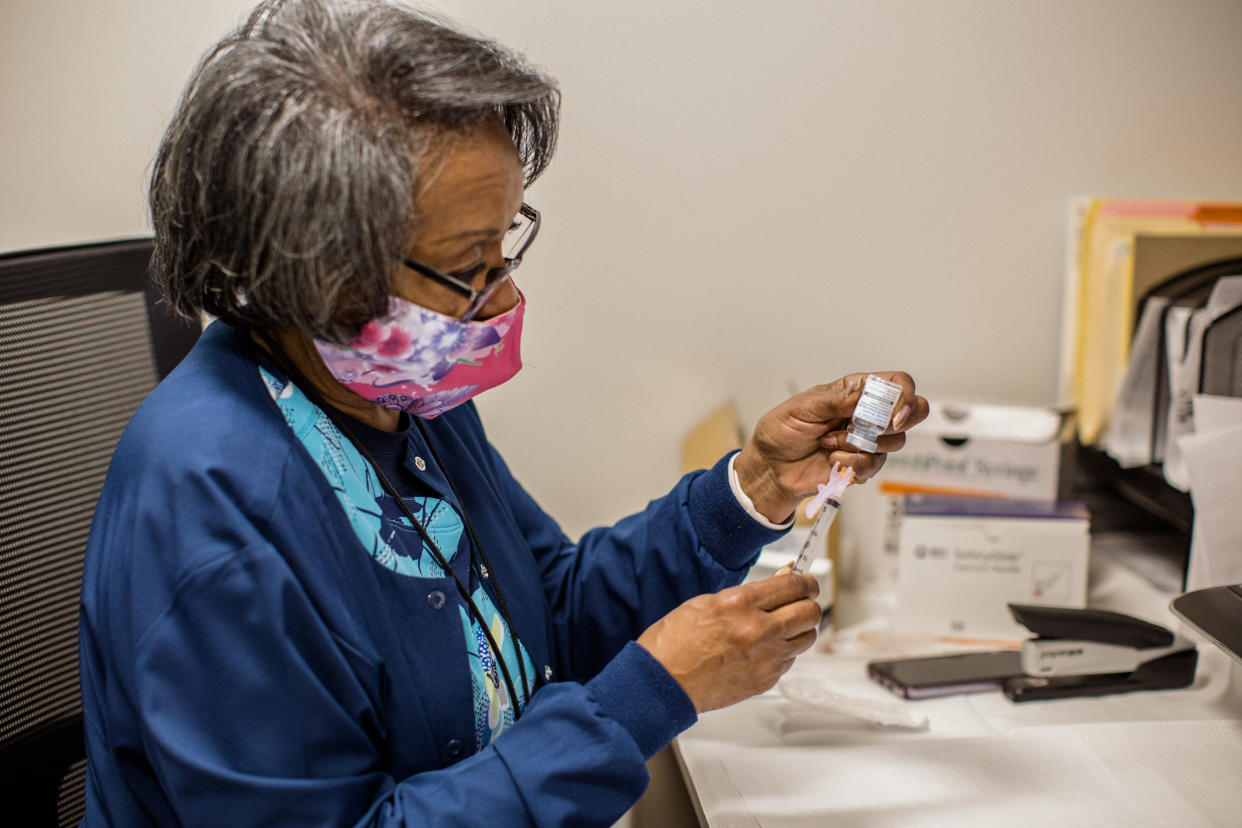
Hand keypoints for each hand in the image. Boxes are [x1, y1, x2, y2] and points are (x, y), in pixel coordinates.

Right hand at [636, 573, 820, 712]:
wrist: (663, 683)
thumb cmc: (675, 642)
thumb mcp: (707, 602)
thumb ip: (750, 593)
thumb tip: (782, 580)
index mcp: (740, 604)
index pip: (793, 585)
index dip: (805, 580)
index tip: (805, 581)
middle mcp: (757, 630)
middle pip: (810, 612)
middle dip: (808, 602)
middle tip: (800, 600)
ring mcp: (764, 658)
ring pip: (807, 637)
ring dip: (799, 628)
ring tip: (783, 625)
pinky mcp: (766, 680)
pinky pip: (790, 659)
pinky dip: (783, 651)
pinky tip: (763, 648)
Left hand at [734, 372, 928, 522]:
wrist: (771, 467)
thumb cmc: (782, 431)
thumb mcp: (802, 408)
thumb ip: (835, 399)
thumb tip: (864, 391)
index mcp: (854, 391)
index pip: (897, 384)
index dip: (906, 396)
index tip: (895, 416)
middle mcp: (867, 413)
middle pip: (913, 412)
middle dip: (897, 422)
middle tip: (868, 429)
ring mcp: (868, 440)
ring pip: (894, 442)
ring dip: (859, 444)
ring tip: (829, 442)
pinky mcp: (862, 464)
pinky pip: (874, 465)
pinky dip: (851, 462)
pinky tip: (831, 458)